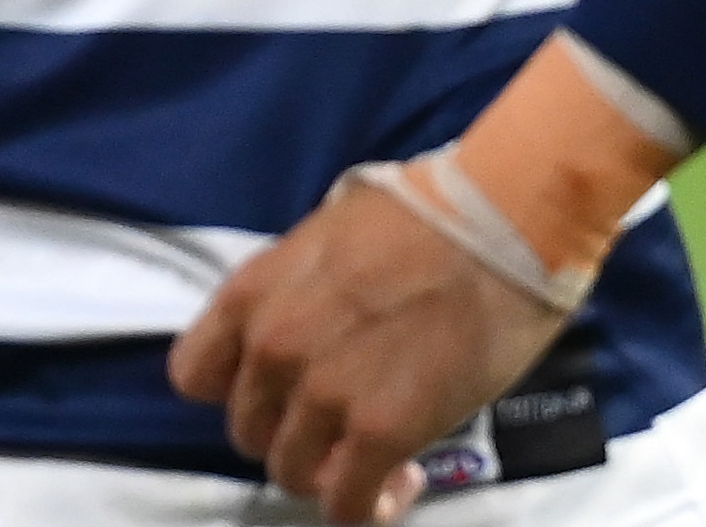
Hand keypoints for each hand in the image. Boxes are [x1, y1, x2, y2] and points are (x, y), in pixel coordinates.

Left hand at [172, 172, 566, 524]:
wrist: (511, 212)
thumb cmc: (437, 207)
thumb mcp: (336, 233)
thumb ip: (303, 290)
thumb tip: (318, 326)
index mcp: (255, 292)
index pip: (195, 375)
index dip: (238, 389)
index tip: (280, 389)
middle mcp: (274, 347)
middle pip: (250, 431)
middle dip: (296, 429)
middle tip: (348, 417)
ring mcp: (324, 393)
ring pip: (293, 473)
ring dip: (332, 470)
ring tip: (380, 456)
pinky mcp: (380, 432)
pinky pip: (347, 502)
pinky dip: (370, 503)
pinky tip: (400, 483)